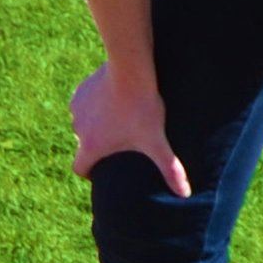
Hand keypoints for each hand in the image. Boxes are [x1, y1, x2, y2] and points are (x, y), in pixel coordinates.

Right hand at [70, 64, 192, 196]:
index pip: (80, 168)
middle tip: (120, 140)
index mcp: (91, 146)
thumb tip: (185, 194)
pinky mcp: (81, 90)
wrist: (131, 68)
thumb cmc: (142, 107)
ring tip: (117, 118)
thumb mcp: (156, 140)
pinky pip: (84, 103)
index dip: (90, 172)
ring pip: (84, 123)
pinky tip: (112, 100)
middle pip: (84, 145)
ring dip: (95, 124)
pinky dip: (95, 105)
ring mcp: (77, 108)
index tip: (103, 170)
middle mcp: (78, 129)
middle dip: (98, 145)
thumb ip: (170, 169)